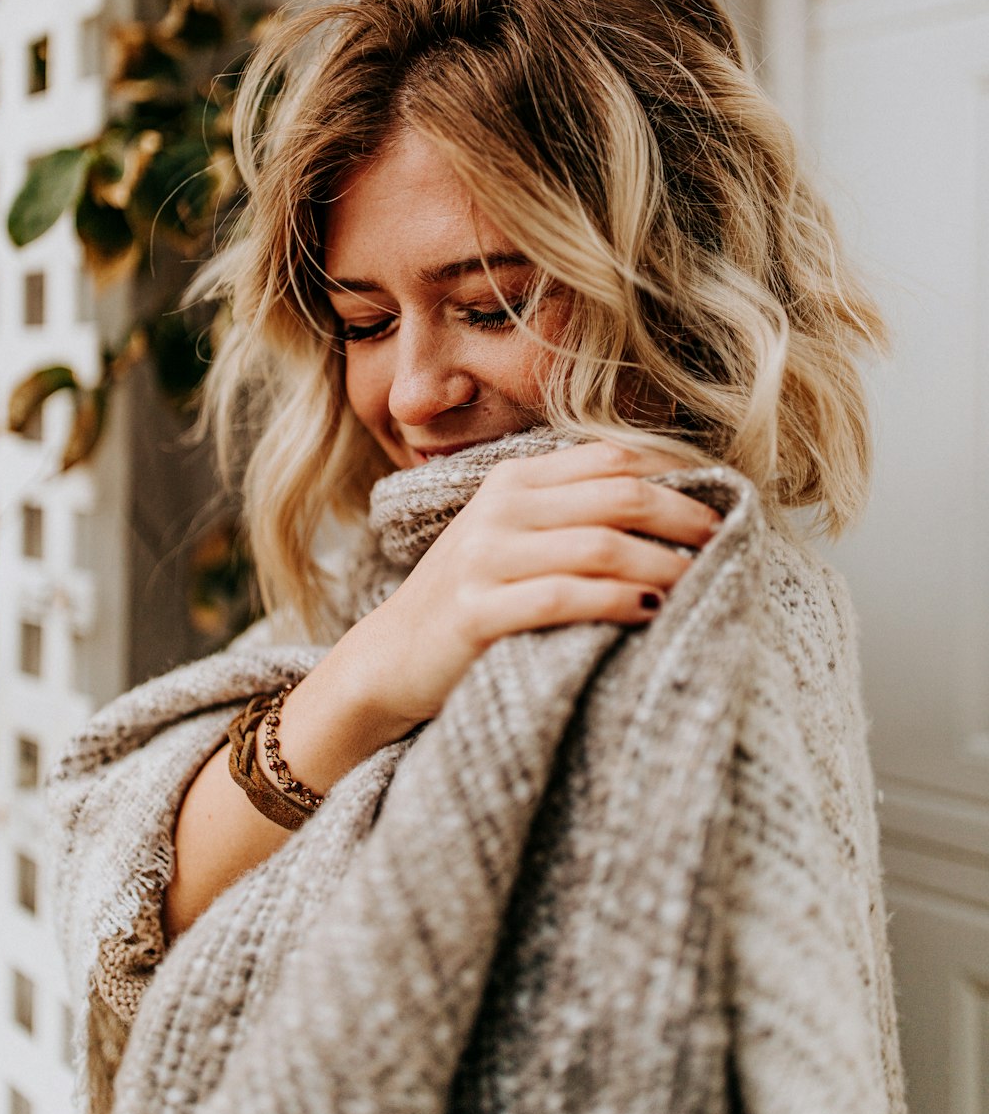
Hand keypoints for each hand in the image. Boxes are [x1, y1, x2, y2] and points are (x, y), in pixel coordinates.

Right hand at [339, 440, 721, 738]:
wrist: (391, 656)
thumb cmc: (474, 596)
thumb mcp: (514, 536)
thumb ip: (573, 513)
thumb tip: (671, 504)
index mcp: (513, 480)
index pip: (611, 457)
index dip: (673, 473)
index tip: (718, 497)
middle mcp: (500, 508)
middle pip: (618, 495)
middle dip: (682, 515)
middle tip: (723, 538)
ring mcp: (485, 559)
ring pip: (600, 546)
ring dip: (662, 563)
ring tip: (698, 581)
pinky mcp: (477, 612)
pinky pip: (565, 598)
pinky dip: (617, 602)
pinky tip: (650, 613)